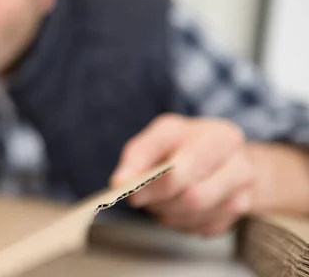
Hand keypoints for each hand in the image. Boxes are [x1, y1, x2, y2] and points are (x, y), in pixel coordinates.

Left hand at [111, 114, 254, 235]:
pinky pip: (202, 227)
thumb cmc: (183, 145)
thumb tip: (120, 182)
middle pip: (192, 196)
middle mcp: (238, 162)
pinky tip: (178, 207)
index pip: (181, 169)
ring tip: (160, 199)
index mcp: (218, 135)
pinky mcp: (241, 210)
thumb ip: (136, 157)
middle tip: (139, 198)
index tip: (126, 189)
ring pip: (195, 214)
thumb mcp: (157, 139)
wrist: (221, 156)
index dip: (150, 184)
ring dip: (168, 213)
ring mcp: (244, 187)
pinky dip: (182, 222)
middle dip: (159, 201)